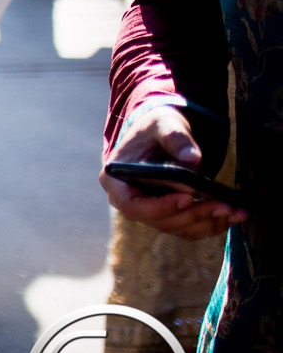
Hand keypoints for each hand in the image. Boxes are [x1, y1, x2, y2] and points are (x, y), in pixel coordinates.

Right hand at [100, 98, 245, 238]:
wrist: (161, 136)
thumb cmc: (156, 128)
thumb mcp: (163, 124)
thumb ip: (176, 138)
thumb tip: (194, 159)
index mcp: (116, 180)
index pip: (132, 205)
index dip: (159, 206)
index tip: (188, 198)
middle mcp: (128, 201)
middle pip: (159, 220)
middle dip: (194, 215)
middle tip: (225, 206)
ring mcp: (148, 212)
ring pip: (178, 227)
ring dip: (208, 222)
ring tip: (236, 211)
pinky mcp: (167, 216)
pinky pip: (188, 228)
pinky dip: (211, 224)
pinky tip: (232, 214)